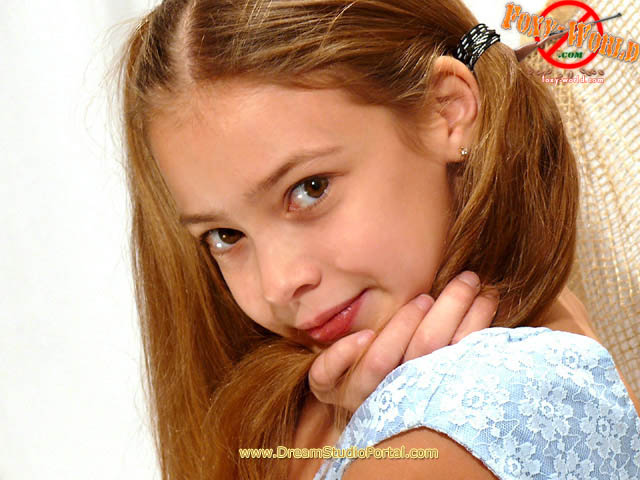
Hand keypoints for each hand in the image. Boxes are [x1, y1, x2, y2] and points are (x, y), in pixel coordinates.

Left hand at [308, 271, 498, 411]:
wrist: (352, 399)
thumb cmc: (399, 372)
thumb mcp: (427, 357)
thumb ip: (447, 338)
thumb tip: (485, 298)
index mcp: (421, 389)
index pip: (456, 362)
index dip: (476, 327)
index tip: (488, 294)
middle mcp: (392, 393)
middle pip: (425, 356)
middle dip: (451, 313)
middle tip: (468, 280)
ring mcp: (356, 392)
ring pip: (380, 364)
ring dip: (403, 328)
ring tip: (424, 299)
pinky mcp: (325, 385)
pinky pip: (328, 374)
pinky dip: (344, 354)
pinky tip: (364, 334)